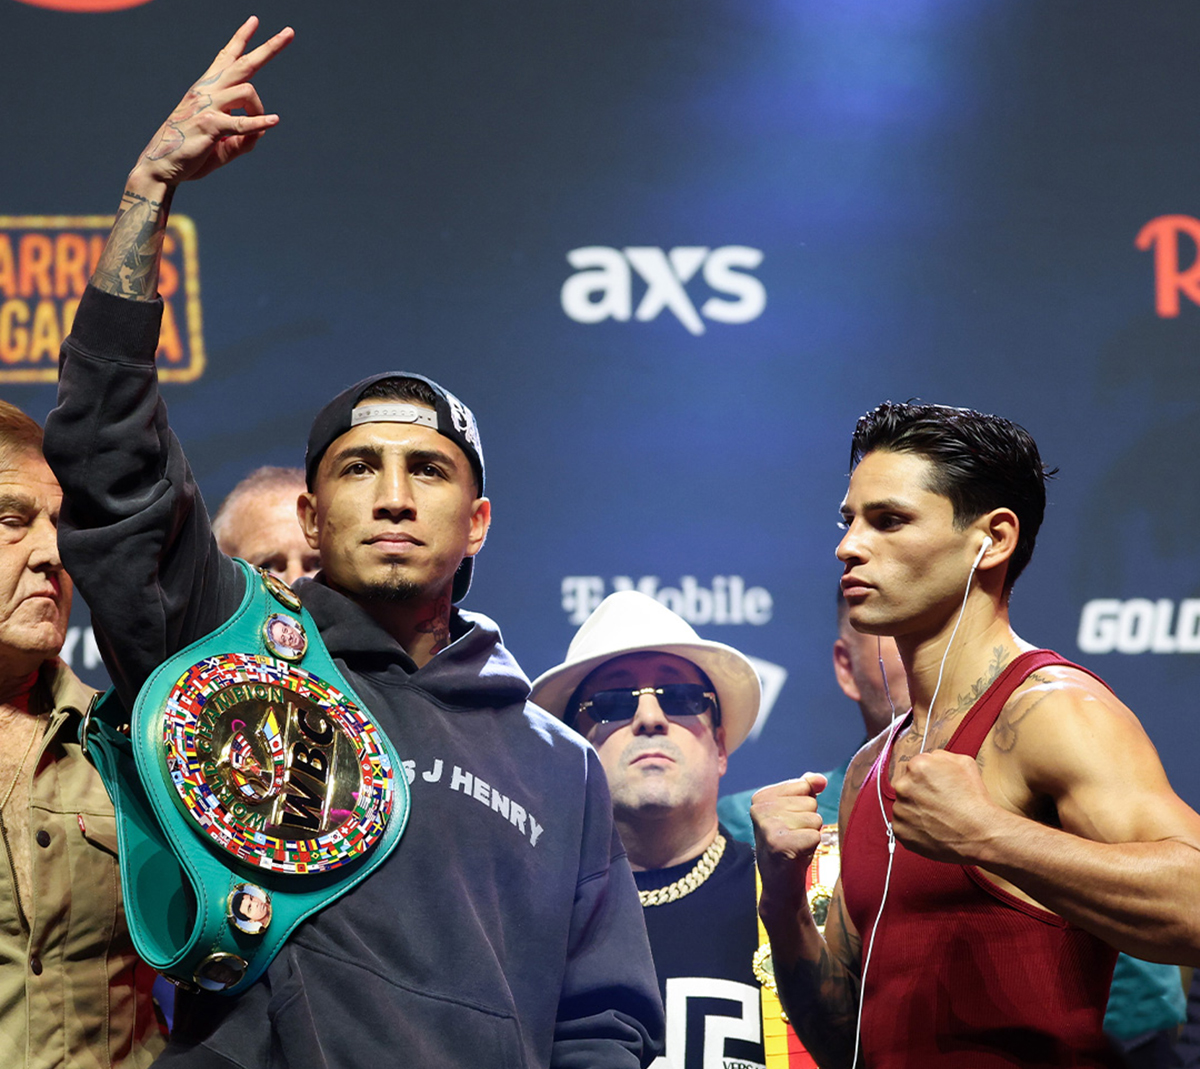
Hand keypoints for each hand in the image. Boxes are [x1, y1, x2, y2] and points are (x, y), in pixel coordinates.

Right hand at [130, 17, 293, 191]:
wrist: (164, 166)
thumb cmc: (193, 153)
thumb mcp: (225, 145)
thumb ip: (246, 136)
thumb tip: (264, 128)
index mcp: (208, 89)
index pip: (227, 57)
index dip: (241, 38)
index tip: (255, 21)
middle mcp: (208, 91)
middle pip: (243, 63)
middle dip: (268, 48)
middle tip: (289, 32)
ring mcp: (207, 106)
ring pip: (246, 90)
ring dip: (259, 110)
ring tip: (261, 124)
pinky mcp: (209, 125)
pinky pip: (241, 121)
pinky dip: (259, 122)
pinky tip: (273, 121)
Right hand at [750, 773, 827, 917]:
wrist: (779, 884)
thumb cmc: (791, 844)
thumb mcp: (796, 811)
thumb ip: (807, 788)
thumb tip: (820, 779)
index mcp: (761, 796)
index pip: (804, 785)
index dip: (804, 807)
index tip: (790, 823)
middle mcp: (759, 808)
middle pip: (810, 802)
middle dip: (809, 821)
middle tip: (794, 837)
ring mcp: (768, 826)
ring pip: (815, 818)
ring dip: (811, 834)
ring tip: (795, 845)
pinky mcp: (780, 844)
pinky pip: (816, 835)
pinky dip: (812, 847)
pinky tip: (796, 855)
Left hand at [892, 750, 998, 863]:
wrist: (980, 833)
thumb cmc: (974, 799)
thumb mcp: (964, 763)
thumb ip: (940, 756)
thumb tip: (930, 758)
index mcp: (917, 766)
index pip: (915, 767)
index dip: (928, 778)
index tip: (937, 788)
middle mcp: (903, 786)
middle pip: (907, 786)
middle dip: (919, 793)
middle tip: (938, 803)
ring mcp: (899, 810)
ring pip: (904, 805)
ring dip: (916, 810)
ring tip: (937, 818)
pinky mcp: (900, 830)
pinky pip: (903, 825)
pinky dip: (914, 828)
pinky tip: (931, 829)